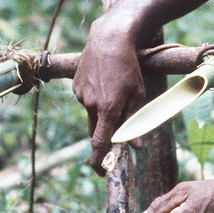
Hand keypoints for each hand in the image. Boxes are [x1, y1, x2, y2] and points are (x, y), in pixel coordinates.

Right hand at [72, 17, 145, 173]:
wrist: (108, 39)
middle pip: (96, 131)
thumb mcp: (138, 94)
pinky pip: (86, 100)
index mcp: (108, 108)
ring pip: (92, 113)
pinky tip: (104, 81)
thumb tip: (136, 146)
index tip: (101, 173)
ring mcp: (80, 95)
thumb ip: (134, 122)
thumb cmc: (128, 67)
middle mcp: (90, 104)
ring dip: (101, 111)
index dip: (99, 161)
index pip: (99, 143)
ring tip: (114, 89)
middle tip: (116, 125)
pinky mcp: (75, 86)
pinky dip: (95, 98)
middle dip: (105, 134)